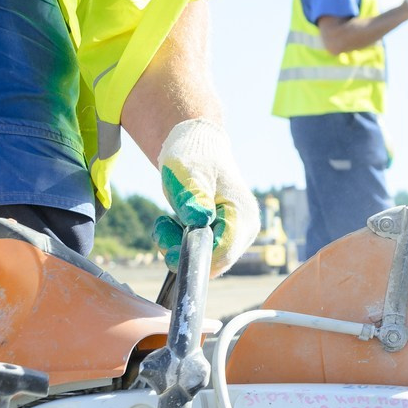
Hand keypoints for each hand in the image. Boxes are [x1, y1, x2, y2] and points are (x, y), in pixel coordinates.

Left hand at [155, 118, 255, 273]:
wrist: (198, 147)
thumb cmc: (194, 156)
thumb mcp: (187, 173)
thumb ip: (192, 198)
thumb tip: (199, 221)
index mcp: (242, 214)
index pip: (222, 253)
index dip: (193, 255)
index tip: (168, 245)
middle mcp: (245, 229)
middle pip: (214, 260)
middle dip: (183, 249)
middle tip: (162, 226)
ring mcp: (237, 233)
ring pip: (205, 257)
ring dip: (179, 244)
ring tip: (165, 220)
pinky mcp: (224, 235)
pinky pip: (202, 250)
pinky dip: (183, 241)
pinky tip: (174, 222)